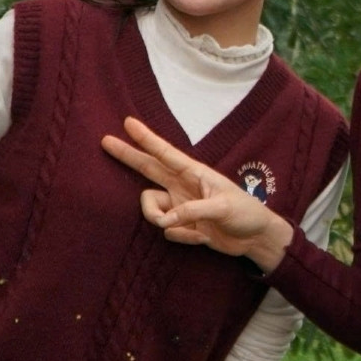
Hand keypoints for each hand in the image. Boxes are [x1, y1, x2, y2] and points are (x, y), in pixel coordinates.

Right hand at [101, 116, 292, 269]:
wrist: (255, 239)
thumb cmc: (246, 214)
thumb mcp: (224, 208)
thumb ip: (193, 211)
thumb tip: (165, 220)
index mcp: (196, 174)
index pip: (166, 154)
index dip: (147, 139)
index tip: (129, 122)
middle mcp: (183, 186)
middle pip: (148, 168)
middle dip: (128, 155)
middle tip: (106, 141)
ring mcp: (180, 205)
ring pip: (152, 209)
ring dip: (163, 221)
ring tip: (191, 230)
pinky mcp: (181, 225)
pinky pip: (168, 231)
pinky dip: (183, 238)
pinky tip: (203, 238)